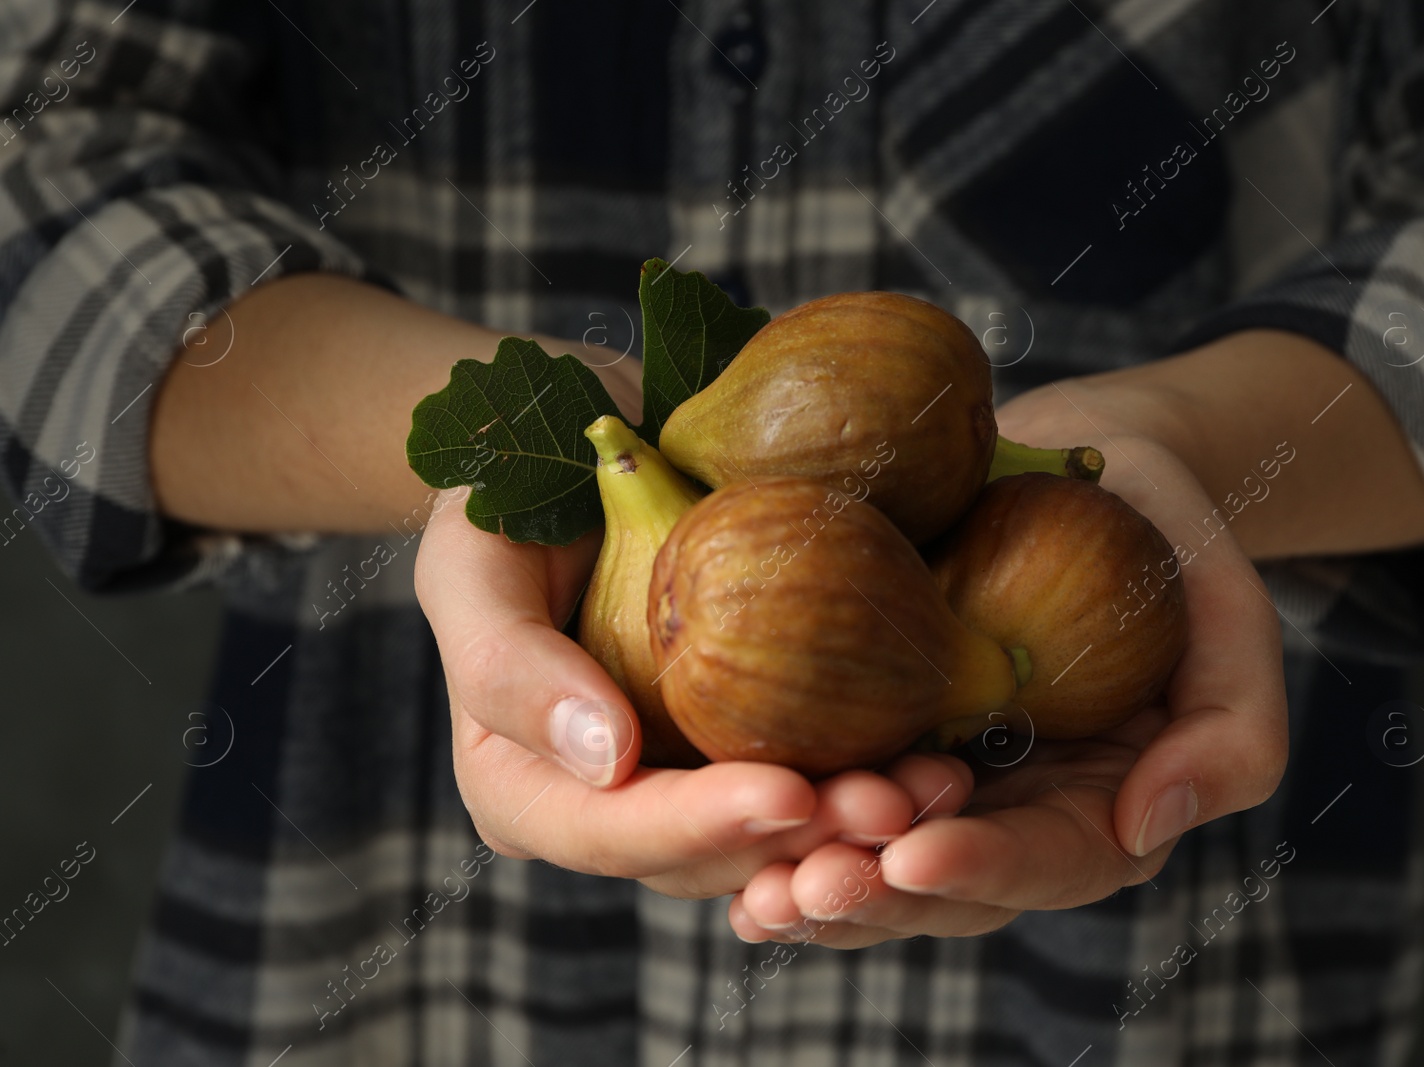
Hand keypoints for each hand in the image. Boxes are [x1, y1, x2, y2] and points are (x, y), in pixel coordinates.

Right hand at [414, 488, 974, 899]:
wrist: (583, 446)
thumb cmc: (506, 498)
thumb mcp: (471, 559)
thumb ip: (507, 663)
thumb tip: (605, 759)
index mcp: (527, 787)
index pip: (610, 832)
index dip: (697, 827)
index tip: (784, 795)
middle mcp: (614, 806)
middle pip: (710, 856)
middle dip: (803, 842)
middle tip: (893, 806)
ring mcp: (692, 779)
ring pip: (779, 837)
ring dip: (859, 825)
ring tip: (936, 788)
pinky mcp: (757, 739)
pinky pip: (822, 775)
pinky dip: (880, 772)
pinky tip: (942, 754)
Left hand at [728, 428, 1288, 944]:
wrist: (1075, 461)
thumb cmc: (1163, 532)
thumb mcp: (1228, 612)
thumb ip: (1231, 730)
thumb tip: (1148, 823)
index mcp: (1097, 804)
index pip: (1050, 863)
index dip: (985, 871)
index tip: (915, 856)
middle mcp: (1005, 810)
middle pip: (941, 886)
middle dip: (873, 898)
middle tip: (802, 891)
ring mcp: (930, 772)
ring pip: (867, 855)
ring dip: (808, 878)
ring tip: (754, 887)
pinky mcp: (865, 725)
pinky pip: (815, 784)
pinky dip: (767, 814)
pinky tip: (713, 822)